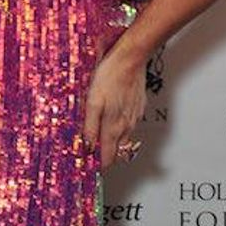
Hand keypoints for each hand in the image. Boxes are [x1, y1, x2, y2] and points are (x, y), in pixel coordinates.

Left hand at [82, 40, 145, 171]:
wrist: (131, 59)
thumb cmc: (110, 77)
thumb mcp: (92, 102)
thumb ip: (90, 128)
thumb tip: (87, 148)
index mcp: (114, 127)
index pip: (108, 157)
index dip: (98, 165)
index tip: (88, 166)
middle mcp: (127, 126)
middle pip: (117, 151)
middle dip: (104, 155)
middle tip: (90, 153)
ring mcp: (134, 117)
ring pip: (124, 139)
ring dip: (112, 142)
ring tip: (98, 137)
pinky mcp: (138, 108)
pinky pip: (129, 125)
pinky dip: (119, 128)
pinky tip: (111, 118)